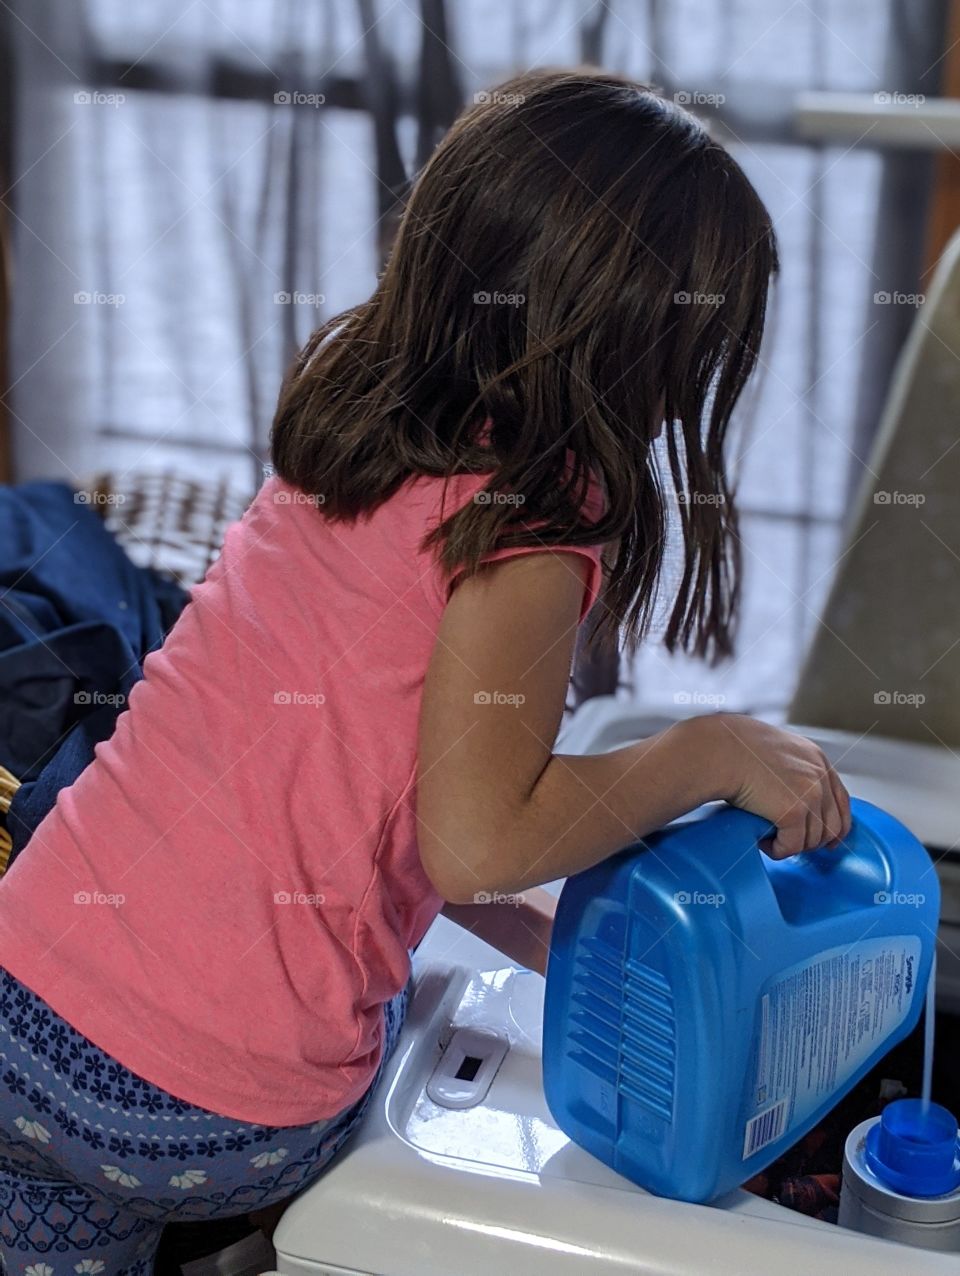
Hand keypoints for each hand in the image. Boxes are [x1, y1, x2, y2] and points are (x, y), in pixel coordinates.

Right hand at [704, 714, 851, 858]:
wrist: (721, 751)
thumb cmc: (736, 748)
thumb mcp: (777, 751)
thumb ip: (793, 769)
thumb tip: (794, 796)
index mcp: (817, 759)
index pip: (842, 802)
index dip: (836, 825)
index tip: (828, 840)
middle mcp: (819, 777)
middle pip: (832, 825)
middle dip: (812, 841)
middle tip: (790, 843)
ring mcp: (810, 795)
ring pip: (812, 840)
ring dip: (791, 845)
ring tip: (770, 839)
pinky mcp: (793, 812)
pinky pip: (792, 846)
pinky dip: (778, 850)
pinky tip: (764, 842)